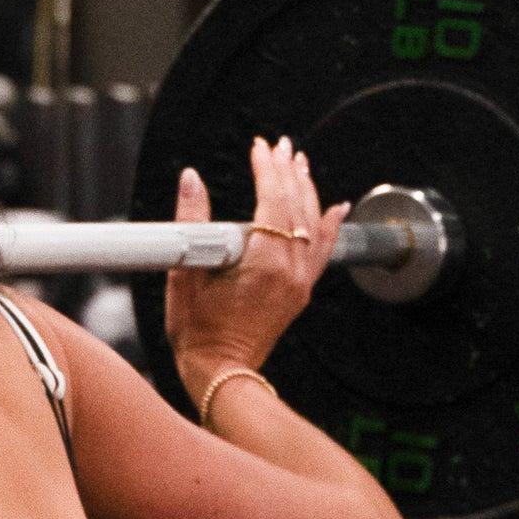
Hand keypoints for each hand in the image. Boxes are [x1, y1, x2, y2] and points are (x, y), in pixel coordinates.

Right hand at [163, 135, 342, 403]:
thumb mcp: (184, 275)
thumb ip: (190, 222)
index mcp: (263, 264)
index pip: (273, 201)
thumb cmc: (197, 333)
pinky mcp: (299, 292)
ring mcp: (299, 282)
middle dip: (287, 172)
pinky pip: (321, 252)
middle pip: (295, 208)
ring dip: (306, 191)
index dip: (267, 170)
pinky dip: (328, 226)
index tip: (259, 148)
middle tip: (280, 146)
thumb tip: (191, 179)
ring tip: (299, 163)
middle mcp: (289, 271)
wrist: (220, 372)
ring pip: (312, 225)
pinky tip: (335, 207)